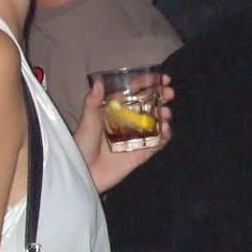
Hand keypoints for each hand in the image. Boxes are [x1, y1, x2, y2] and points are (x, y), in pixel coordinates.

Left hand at [74, 76, 173, 193]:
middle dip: (161, 97)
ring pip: (156, 122)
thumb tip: (99, 81)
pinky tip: (165, 129)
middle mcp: (129, 121)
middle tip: (169, 93)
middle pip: (149, 105)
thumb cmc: (83, 144)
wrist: (85, 173)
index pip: (135, 93)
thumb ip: (92, 102)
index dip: (148, 84)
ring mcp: (137, 137)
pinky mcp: (142, 152)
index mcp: (117, 110)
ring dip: (164, 115)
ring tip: (166, 113)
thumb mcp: (87, 121)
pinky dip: (164, 135)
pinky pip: (157, 143)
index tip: (161, 78)